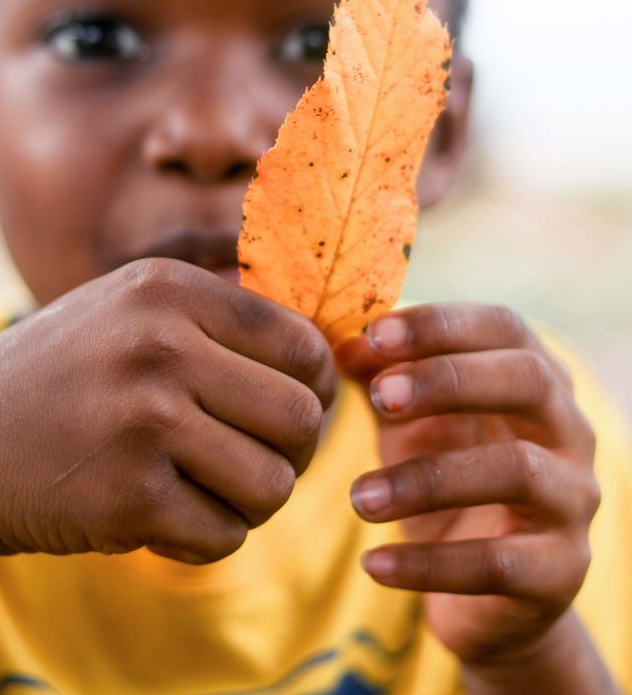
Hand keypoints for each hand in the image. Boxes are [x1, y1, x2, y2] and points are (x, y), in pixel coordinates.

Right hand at [0, 259, 335, 564]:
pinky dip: (204, 536)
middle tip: (253, 461)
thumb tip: (333, 353)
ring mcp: (143, 419)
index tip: (291, 413)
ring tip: (206, 488)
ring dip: (250, 501)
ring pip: (274, 484)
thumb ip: (219, 321)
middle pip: (303, 418)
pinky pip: (223, 534)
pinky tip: (160, 513)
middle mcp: (160, 344)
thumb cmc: (64, 376)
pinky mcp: (126, 496)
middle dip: (291, 454)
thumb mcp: (131, 310)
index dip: (317, 390)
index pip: (303, 344)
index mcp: (170, 288)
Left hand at [339, 304, 600, 668]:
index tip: (375, 335)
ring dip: (429, 479)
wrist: (484, 591)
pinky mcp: (561, 572)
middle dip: (449, 380)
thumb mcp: (409, 420)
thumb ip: (382, 375)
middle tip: (380, 397)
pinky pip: (500, 564)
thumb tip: (344, 344)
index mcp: (536, 375)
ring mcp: (573, 500)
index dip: (441, 325)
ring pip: (518, 470)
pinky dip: (432, 564)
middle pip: (529, 379)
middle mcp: (570, 429)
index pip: (504, 326)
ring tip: (359, 498)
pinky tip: (375, 563)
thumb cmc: (444, 473)